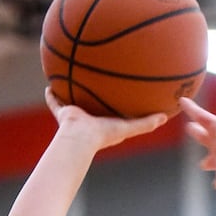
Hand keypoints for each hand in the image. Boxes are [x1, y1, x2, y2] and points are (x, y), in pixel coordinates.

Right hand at [44, 86, 168, 152]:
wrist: (81, 138)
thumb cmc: (105, 134)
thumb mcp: (129, 127)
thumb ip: (146, 123)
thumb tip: (166, 117)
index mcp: (106, 123)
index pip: (114, 112)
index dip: (117, 104)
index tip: (121, 95)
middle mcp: (90, 120)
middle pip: (93, 105)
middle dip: (95, 96)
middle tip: (98, 83)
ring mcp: (76, 116)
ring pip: (74, 102)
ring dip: (72, 92)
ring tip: (72, 77)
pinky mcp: (63, 114)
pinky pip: (55, 103)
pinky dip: (52, 96)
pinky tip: (49, 83)